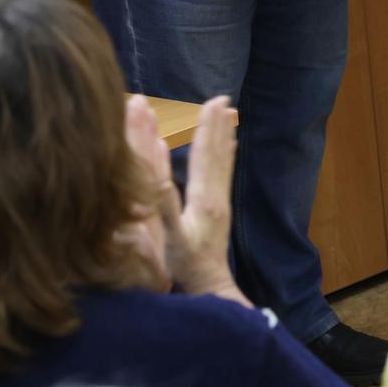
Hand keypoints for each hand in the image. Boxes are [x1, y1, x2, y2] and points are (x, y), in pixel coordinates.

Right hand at [129, 96, 247, 301]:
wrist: (210, 287)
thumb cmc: (187, 266)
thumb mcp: (172, 239)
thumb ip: (166, 208)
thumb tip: (159, 179)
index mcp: (204, 199)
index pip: (205, 156)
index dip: (207, 129)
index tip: (212, 103)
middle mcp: (216, 197)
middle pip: (217, 153)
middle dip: (218, 125)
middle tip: (223, 99)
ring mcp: (220, 203)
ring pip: (223, 162)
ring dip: (223, 137)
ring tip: (228, 116)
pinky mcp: (219, 211)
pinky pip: (223, 176)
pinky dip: (225, 157)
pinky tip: (228, 150)